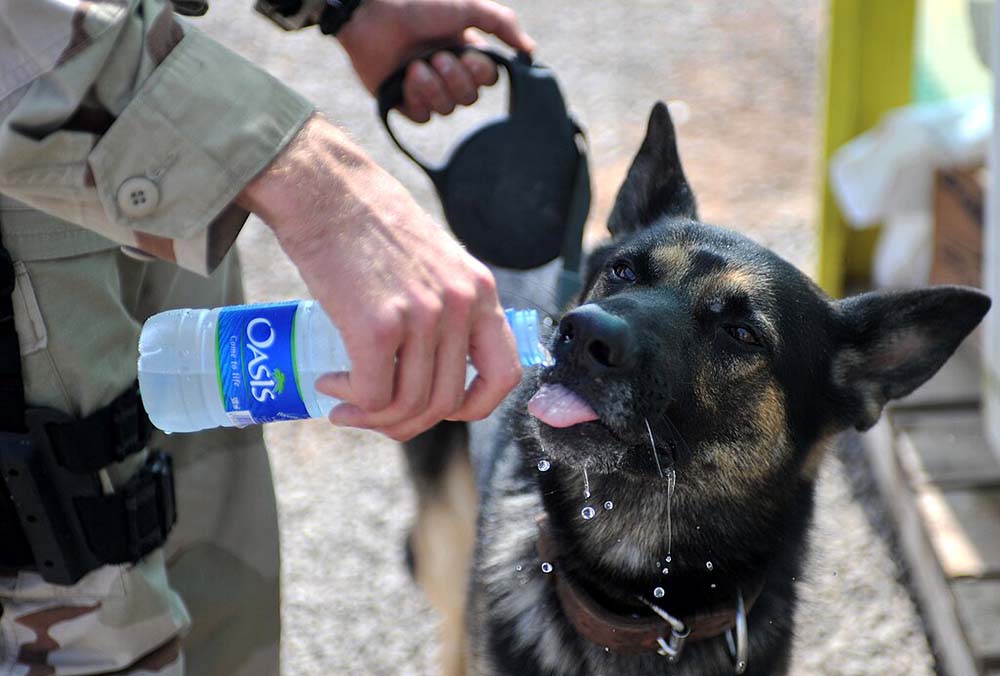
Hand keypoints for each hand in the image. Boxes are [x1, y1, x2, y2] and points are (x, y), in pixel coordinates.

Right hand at [237, 115, 522, 440]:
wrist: (324, 189)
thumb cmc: (368, 224)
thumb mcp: (433, 261)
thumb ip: (445, 305)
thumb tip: (433, 364)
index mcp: (480, 290)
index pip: (504, 374)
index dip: (475, 407)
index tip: (442, 411)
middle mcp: (461, 305)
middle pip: (446, 402)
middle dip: (407, 422)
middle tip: (373, 413)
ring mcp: (422, 316)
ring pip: (409, 405)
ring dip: (373, 418)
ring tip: (345, 403)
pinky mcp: (378, 324)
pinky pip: (374, 395)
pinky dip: (351, 403)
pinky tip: (330, 386)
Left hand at [337, 0, 534, 121]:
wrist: (372, 15)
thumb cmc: (418, 6)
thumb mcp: (467, 7)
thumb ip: (502, 24)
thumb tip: (530, 51)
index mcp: (465, 53)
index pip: (488, 81)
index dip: (481, 74)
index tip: (469, 55)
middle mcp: (448, 73)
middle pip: (469, 99)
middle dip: (455, 79)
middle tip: (436, 56)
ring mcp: (425, 89)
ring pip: (447, 110)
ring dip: (432, 86)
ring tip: (415, 65)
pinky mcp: (403, 102)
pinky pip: (423, 117)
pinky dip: (416, 97)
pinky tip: (405, 77)